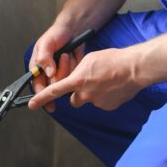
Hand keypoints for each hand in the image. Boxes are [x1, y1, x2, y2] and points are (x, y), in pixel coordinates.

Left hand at [28, 47, 145, 111]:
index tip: (32, 105)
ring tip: (106, 81)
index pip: (54, 91)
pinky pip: (102, 102)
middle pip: (74, 99)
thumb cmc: (113, 60)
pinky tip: (114, 87)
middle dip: (78, 94)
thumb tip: (78, 79)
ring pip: (89, 100)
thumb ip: (79, 71)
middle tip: (89, 82)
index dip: (41, 98)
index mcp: (77, 81)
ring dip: (94, 93)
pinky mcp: (108, 107)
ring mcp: (97, 102)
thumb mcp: (89, 59)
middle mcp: (84, 94)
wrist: (134, 69)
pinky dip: (106, 96)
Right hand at [29, 23, 86, 112]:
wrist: (72, 31)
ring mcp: (60, 74)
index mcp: (37, 68)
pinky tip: (73, 57)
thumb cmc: (56, 35)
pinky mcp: (71, 74)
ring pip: (65, 81)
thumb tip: (48, 72)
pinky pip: (75, 77)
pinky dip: (75, 66)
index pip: (37, 85)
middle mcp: (48, 73)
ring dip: (68, 67)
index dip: (41, 94)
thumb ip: (44, 57)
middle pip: (54, 85)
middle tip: (64, 56)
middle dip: (61, 71)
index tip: (46, 98)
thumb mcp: (47, 43)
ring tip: (68, 54)